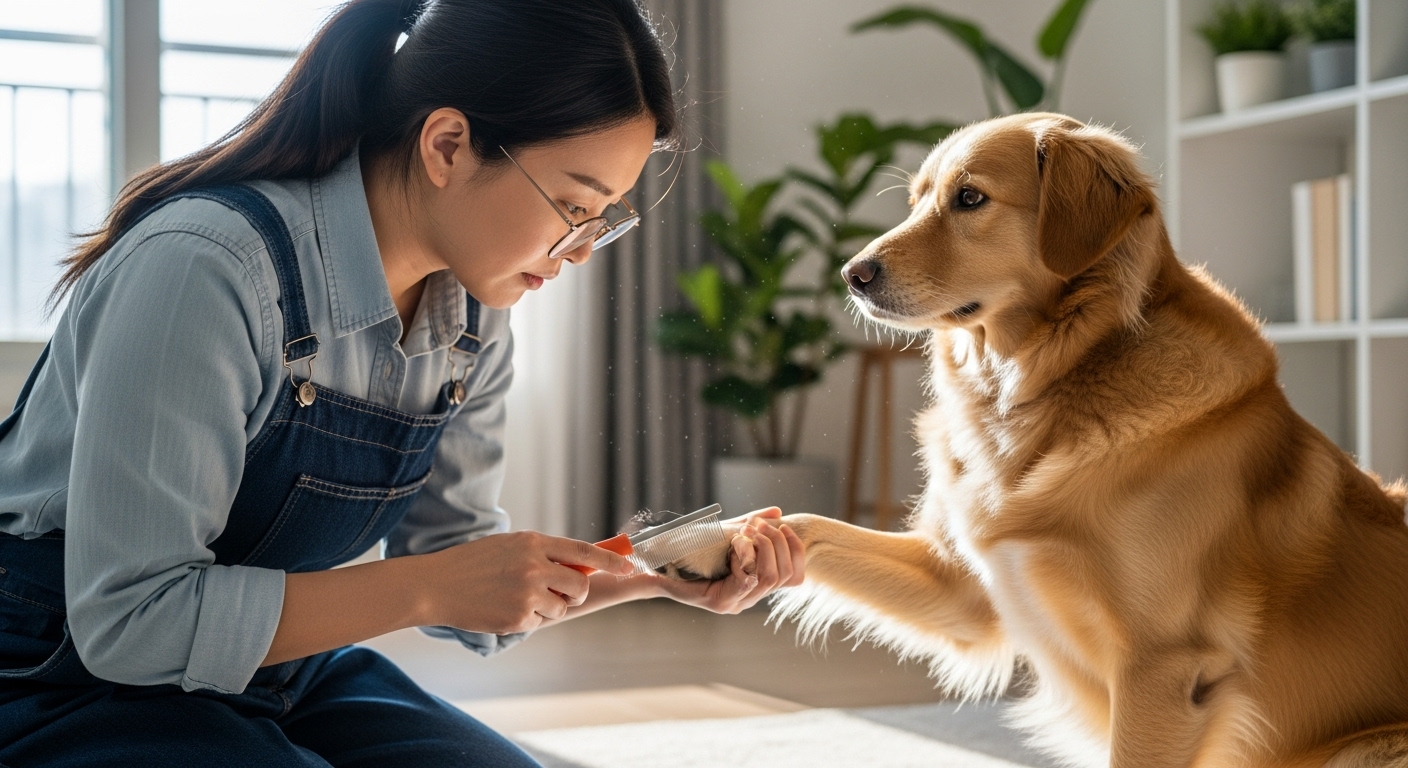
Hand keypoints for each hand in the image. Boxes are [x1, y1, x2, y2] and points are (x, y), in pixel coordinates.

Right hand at [418, 531, 634, 633]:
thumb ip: (543, 553)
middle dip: (575, 592)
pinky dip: (527, 618)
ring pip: (561, 607)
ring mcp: (526, 593)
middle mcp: (533, 566)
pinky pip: (539, 621)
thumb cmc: (474, 563)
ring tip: (517, 597)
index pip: (583, 551)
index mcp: (533, 542)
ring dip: (548, 606)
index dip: (610, 560)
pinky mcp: (517, 618)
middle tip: (560, 592)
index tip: (629, 566)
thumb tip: (580, 566)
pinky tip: (504, 608)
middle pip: (578, 584)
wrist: (436, 585)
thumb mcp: (510, 546)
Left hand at [656, 507, 805, 613]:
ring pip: (769, 578)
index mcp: (755, 585)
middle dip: (777, 543)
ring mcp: (736, 603)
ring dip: (762, 548)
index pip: (794, 576)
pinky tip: (735, 544)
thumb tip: (779, 512)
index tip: (782, 525)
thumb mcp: (729, 532)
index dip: (795, 549)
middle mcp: (749, 598)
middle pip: (785, 576)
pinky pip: (747, 579)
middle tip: (757, 524)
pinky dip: (746, 556)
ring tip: (746, 531)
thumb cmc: (693, 548)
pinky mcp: (721, 603)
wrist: (659, 564)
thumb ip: (753, 523)